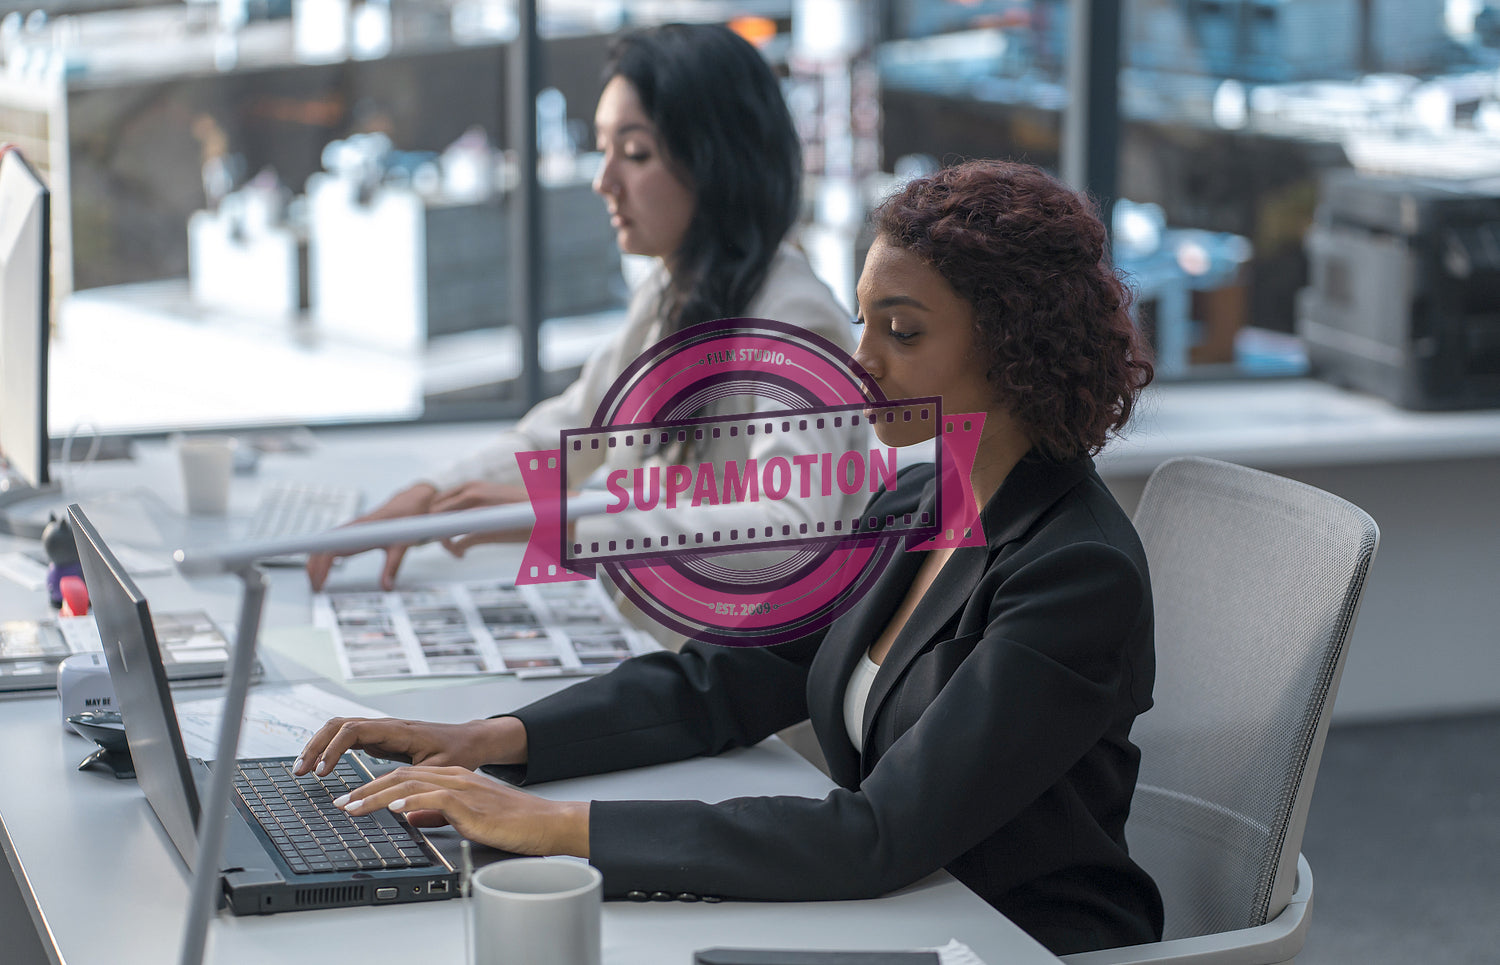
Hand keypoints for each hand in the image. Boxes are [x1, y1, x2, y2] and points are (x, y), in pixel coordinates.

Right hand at [293, 715, 527, 776]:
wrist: (469, 740)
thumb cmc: (459, 753)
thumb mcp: (444, 771)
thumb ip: (421, 785)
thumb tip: (397, 807)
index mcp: (399, 731)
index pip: (355, 730)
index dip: (334, 748)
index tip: (323, 772)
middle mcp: (386, 726)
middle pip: (339, 724)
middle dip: (315, 745)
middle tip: (300, 771)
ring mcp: (381, 730)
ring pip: (339, 728)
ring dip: (318, 745)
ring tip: (302, 769)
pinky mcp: (379, 738)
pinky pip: (347, 737)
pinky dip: (329, 748)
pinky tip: (320, 766)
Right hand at [306, 483, 437, 591]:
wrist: (411, 502)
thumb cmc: (406, 518)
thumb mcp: (402, 544)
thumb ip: (393, 566)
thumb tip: (386, 587)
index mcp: (361, 528)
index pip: (332, 547)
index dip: (322, 564)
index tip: (319, 580)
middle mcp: (352, 528)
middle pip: (322, 546)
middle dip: (313, 567)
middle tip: (315, 588)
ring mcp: (350, 529)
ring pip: (324, 544)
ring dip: (315, 562)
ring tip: (315, 582)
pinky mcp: (352, 532)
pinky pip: (332, 543)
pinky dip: (323, 556)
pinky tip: (323, 569)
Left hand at [337, 764, 589, 857]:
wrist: (545, 822)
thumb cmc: (513, 822)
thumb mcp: (468, 816)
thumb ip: (439, 813)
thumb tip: (412, 815)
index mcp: (453, 779)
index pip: (406, 777)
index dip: (375, 788)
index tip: (353, 801)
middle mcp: (454, 777)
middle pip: (401, 776)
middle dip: (366, 790)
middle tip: (343, 803)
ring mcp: (462, 788)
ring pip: (410, 784)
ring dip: (377, 796)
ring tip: (354, 807)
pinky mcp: (470, 803)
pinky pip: (435, 797)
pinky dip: (412, 801)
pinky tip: (395, 808)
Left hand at [429, 482, 535, 554]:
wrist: (548, 513)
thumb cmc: (521, 509)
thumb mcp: (493, 496)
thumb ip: (474, 501)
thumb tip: (459, 512)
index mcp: (472, 486)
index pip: (436, 499)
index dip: (433, 516)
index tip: (438, 528)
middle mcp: (471, 495)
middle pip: (434, 513)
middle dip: (434, 530)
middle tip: (443, 541)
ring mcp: (476, 512)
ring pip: (442, 529)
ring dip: (444, 543)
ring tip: (453, 550)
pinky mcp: (484, 531)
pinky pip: (457, 543)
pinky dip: (455, 551)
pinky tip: (461, 555)